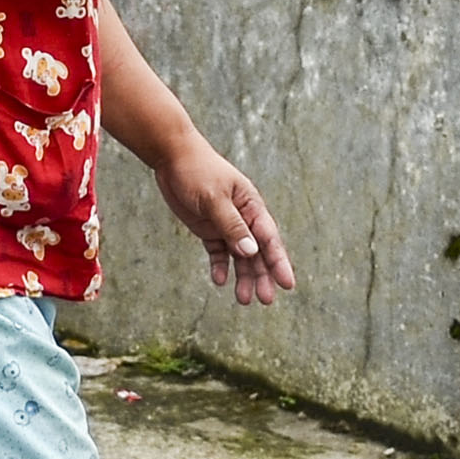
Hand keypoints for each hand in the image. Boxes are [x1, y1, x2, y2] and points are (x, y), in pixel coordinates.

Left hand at [147, 131, 294, 305]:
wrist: (172, 157)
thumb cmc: (197, 171)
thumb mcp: (214, 199)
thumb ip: (232, 226)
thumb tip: (251, 252)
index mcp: (252, 206)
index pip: (269, 239)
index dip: (279, 262)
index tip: (288, 284)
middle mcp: (244, 217)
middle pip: (257, 252)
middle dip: (262, 276)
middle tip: (265, 301)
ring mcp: (226, 224)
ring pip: (239, 256)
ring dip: (243, 276)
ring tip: (243, 300)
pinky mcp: (208, 228)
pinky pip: (218, 252)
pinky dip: (220, 266)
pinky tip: (219, 281)